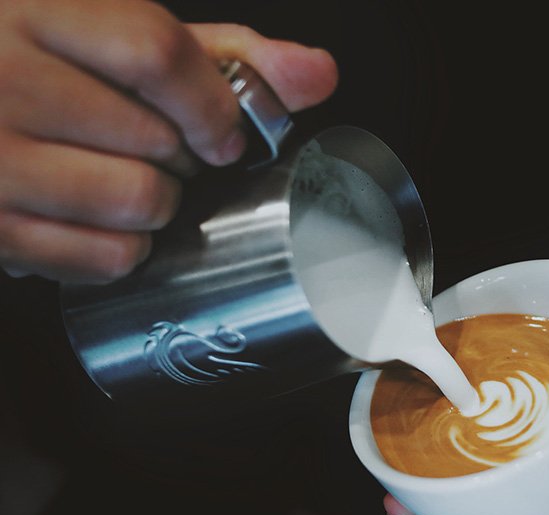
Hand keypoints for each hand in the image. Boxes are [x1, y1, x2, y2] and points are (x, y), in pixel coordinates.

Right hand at [0, 0, 336, 282]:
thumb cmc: (47, 68)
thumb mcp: (124, 38)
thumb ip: (224, 53)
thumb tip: (317, 73)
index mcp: (38, 14)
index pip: (156, 54)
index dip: (212, 105)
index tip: (225, 135)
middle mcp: (2, 80)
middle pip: (157, 139)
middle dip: (184, 158)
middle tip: (159, 153)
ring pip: (138, 201)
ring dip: (158, 205)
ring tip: (126, 182)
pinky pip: (105, 258)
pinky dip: (126, 250)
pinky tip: (101, 221)